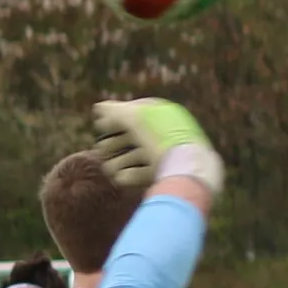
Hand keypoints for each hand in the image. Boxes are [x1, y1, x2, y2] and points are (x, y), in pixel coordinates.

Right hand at [92, 98, 223, 195]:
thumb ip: (116, 112)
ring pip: (142, 156)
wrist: (188, 168)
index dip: (117, 119)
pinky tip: (119, 179)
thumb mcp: (135, 120)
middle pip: (138, 136)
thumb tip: (99, 108)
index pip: (137, 113)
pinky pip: (149, 173)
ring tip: (106, 169)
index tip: (100, 126)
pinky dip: (133, 175)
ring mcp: (171, 155)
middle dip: (116, 142)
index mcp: (165, 115)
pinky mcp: (172, 175)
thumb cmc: (162, 139)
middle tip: (100, 149)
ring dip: (121, 161)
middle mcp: (169, 133)